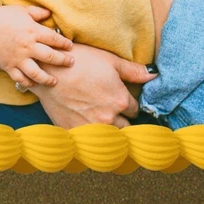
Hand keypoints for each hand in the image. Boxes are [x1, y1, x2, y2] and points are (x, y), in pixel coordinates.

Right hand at [0, 5, 73, 87]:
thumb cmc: (5, 16)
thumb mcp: (23, 11)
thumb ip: (38, 13)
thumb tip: (50, 13)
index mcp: (32, 31)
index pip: (53, 39)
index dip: (64, 43)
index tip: (70, 46)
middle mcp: (27, 46)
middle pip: (49, 56)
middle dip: (62, 60)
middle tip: (71, 63)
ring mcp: (17, 58)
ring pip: (36, 72)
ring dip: (47, 78)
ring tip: (55, 81)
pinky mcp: (9, 66)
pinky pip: (20, 78)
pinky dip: (28, 82)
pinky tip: (35, 84)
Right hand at [28, 43, 156, 127]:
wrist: (48, 69)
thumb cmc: (80, 61)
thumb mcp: (110, 61)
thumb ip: (134, 71)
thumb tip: (155, 74)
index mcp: (121, 101)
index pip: (135, 109)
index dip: (128, 102)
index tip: (120, 97)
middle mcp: (109, 118)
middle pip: (125, 126)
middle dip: (121, 118)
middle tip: (109, 107)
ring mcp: (91, 128)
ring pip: (109, 136)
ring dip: (109, 129)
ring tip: (99, 116)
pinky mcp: (74, 133)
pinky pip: (89, 142)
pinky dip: (90, 136)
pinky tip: (85, 123)